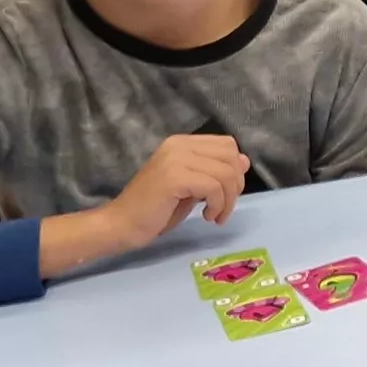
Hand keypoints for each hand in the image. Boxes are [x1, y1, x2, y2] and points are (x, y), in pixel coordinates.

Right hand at [64, 134, 249, 269]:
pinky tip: (206, 217)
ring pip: (225, 173)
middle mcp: (179, 144)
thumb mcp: (192, 188)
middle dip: (235, 186)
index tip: (226, 194)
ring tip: (214, 216)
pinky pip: (213, 187)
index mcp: (182, 143)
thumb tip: (245, 162)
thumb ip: (214, 172)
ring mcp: (176, 159)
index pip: (227, 145)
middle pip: (231, 157)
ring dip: (227, 201)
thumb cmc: (155, 210)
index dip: (234, 170)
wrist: (121, 224)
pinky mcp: (174, 177)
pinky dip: (217, 205)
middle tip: (222, 208)